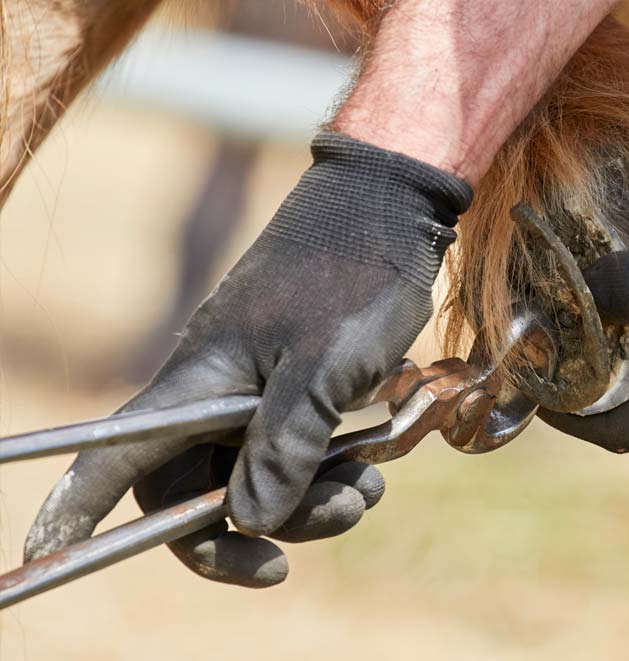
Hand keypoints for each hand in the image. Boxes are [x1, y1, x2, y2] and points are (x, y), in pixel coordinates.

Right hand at [25, 132, 471, 585]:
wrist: (390, 207)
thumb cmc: (353, 277)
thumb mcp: (323, 369)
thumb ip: (284, 447)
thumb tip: (249, 519)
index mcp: (199, 383)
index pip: (117, 458)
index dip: (75, 509)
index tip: (46, 555)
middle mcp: (217, 391)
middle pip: (203, 488)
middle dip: (257, 525)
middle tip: (324, 526)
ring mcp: (258, 389)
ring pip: (262, 475)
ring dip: (313, 501)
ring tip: (366, 487)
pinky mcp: (298, 386)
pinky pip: (298, 452)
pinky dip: (332, 472)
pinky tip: (374, 465)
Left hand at [541, 112, 628, 451]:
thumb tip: (570, 296)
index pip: (617, 426)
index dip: (563, 413)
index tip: (521, 372)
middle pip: (614, 385)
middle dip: (563, 360)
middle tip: (521, 314)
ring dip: (587, 317)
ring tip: (545, 279)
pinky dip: (618, 281)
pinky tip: (595, 247)